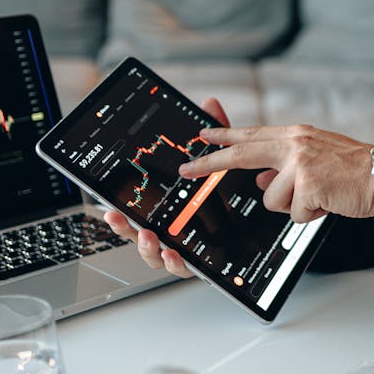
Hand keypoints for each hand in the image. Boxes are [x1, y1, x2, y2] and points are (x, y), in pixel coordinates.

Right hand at [102, 97, 231, 278]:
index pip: (139, 213)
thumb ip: (216, 136)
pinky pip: (187, 269)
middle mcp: (174, 233)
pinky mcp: (205, 264)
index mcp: (171, 210)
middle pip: (140, 236)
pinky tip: (174, 255)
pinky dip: (176, 263)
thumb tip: (209, 104)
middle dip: (126, 230)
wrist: (264, 226)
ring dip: (148, 249)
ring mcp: (187, 251)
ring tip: (150, 238)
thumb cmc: (234, 194)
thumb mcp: (225, 162)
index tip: (109, 207)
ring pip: (157, 258)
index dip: (122, 213)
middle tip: (119, 219)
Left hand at [179, 124, 373, 222]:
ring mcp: (300, 163)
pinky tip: (328, 203)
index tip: (202, 135)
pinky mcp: (308, 184)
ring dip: (294, 207)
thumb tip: (262, 180)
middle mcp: (295, 143)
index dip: (224, 135)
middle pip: (242, 155)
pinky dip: (311, 215)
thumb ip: (287, 167)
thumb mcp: (317, 160)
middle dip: (210, 163)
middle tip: (187, 169)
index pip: (252, 133)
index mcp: (296, 135)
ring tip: (320, 197)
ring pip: (271, 199)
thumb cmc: (355, 171)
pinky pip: (294, 213)